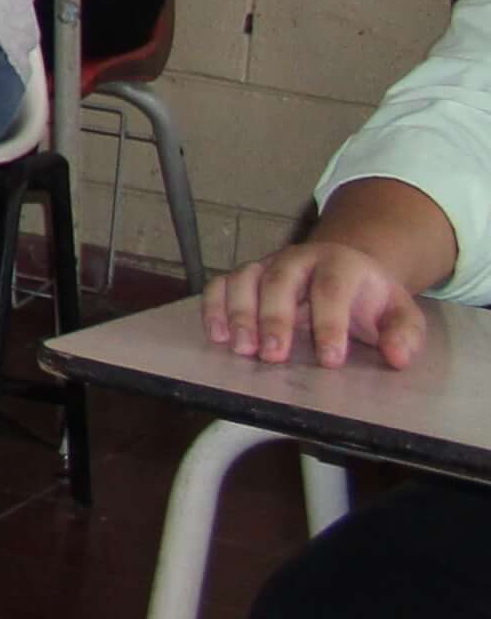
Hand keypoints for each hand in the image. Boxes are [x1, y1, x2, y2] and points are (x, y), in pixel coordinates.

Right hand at [207, 192, 451, 367]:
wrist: (346, 268)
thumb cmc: (369, 300)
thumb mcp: (400, 313)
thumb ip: (404, 333)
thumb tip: (397, 356)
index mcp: (341, 264)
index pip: (331, 288)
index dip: (329, 323)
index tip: (330, 360)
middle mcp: (299, 258)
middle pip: (280, 280)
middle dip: (274, 319)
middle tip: (274, 357)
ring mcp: (268, 264)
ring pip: (245, 279)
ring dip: (239, 314)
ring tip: (242, 349)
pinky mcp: (247, 275)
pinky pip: (221, 284)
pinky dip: (214, 307)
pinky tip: (218, 336)